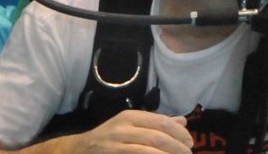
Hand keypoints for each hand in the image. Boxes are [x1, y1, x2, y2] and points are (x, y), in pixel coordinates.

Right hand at [63, 111, 192, 153]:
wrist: (78, 150)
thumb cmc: (110, 137)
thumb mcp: (131, 125)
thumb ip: (156, 124)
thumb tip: (182, 122)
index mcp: (131, 116)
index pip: (162, 122)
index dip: (179, 133)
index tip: (190, 143)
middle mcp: (122, 127)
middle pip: (157, 138)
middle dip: (177, 148)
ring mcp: (114, 143)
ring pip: (148, 150)